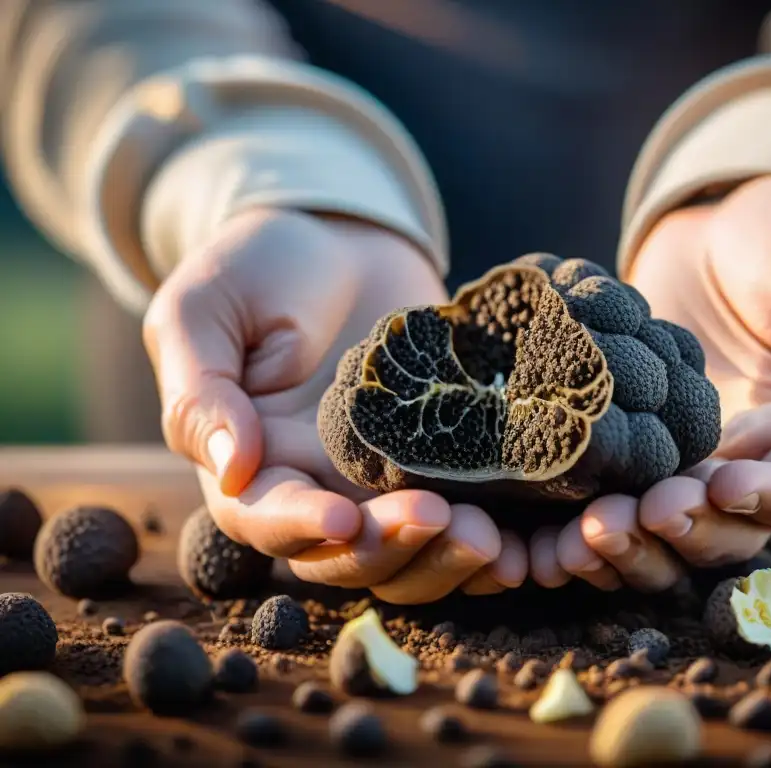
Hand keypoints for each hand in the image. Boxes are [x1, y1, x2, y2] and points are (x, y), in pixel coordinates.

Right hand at [143, 209, 526, 601]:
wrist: (342, 239)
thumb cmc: (257, 267)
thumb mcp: (203, 311)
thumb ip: (202, 392)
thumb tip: (233, 466)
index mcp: (253, 464)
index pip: (267, 519)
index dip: (304, 527)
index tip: (344, 515)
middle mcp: (319, 487)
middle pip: (348, 554)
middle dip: (391, 550)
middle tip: (439, 519)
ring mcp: (387, 479)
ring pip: (411, 553)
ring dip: (446, 558)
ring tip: (488, 538)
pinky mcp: (444, 459)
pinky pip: (467, 515)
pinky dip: (493, 541)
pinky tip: (522, 546)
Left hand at [535, 175, 770, 590]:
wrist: (723, 208)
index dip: (769, 497)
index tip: (722, 486)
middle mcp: (761, 458)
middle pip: (733, 527)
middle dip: (688, 529)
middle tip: (638, 515)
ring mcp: (694, 452)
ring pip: (673, 525)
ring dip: (636, 539)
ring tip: (592, 528)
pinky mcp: (640, 437)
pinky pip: (620, 489)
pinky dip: (593, 517)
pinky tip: (560, 528)